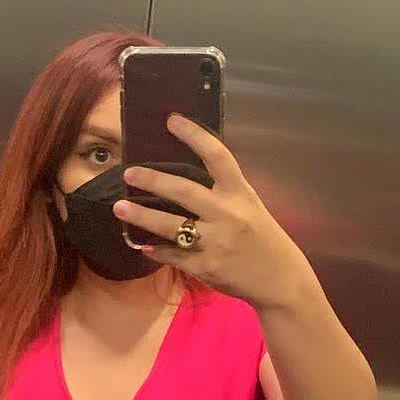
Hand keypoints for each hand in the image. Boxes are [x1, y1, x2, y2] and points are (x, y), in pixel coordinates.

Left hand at [114, 113, 315, 312]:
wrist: (279, 279)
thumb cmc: (262, 238)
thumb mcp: (249, 206)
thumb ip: (223, 192)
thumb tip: (186, 177)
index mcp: (240, 193)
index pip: (217, 155)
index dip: (194, 135)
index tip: (171, 120)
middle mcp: (227, 214)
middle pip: (184, 191)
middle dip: (153, 179)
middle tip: (129, 172)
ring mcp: (215, 243)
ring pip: (171, 226)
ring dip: (142, 216)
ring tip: (120, 207)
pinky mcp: (206, 267)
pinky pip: (174, 255)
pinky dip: (156, 250)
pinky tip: (143, 244)